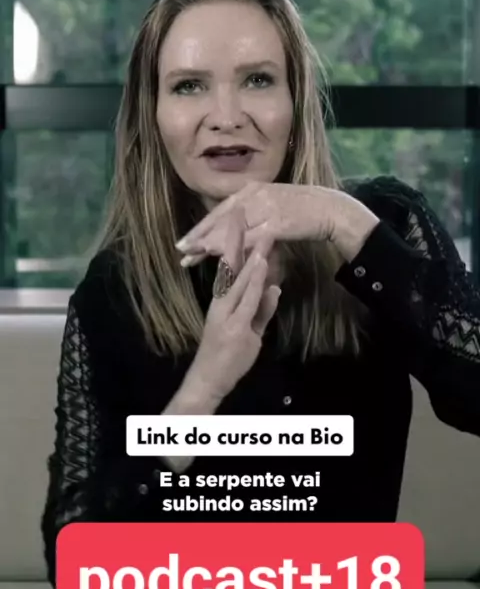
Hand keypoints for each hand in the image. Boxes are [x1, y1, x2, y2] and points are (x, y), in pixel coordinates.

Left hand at [176, 181, 379, 264]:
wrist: (330, 210)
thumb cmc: (301, 212)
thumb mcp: (271, 208)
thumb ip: (250, 217)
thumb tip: (230, 234)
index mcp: (251, 190)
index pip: (219, 212)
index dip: (200, 229)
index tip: (184, 243)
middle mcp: (255, 195)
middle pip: (220, 220)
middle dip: (199, 237)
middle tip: (181, 252)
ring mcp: (265, 207)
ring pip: (233, 230)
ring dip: (212, 244)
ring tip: (194, 257)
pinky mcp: (277, 222)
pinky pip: (252, 239)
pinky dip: (237, 249)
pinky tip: (223, 259)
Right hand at [187, 210, 281, 402]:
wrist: (209, 381)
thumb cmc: (227, 356)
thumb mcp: (249, 329)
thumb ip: (261, 308)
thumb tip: (274, 287)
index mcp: (223, 299)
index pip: (229, 263)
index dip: (235, 239)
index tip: (242, 214)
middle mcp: (221, 301)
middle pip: (229, 262)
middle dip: (236, 235)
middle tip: (243, 206)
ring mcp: (227, 313)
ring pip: (238, 276)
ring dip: (250, 251)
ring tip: (260, 227)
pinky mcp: (235, 326)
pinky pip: (246, 299)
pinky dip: (254, 280)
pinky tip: (261, 264)